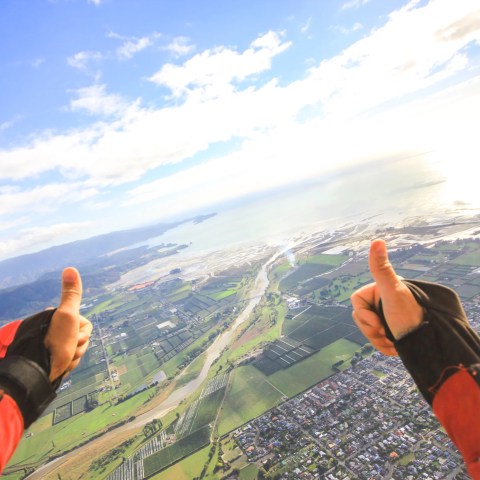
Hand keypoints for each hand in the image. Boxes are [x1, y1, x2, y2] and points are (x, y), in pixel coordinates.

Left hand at [44, 268, 92, 381]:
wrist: (38, 373)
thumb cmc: (54, 343)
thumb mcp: (67, 315)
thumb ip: (71, 293)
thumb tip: (70, 268)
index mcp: (56, 318)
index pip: (85, 323)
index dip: (83, 331)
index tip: (72, 335)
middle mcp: (54, 329)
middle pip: (83, 336)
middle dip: (79, 345)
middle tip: (68, 348)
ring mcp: (54, 344)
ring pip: (79, 348)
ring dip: (75, 355)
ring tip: (63, 359)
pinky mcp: (54, 358)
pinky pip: (72, 359)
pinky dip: (69, 364)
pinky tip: (61, 366)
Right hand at [350, 239, 423, 355]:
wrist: (428, 342)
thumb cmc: (409, 314)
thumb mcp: (392, 290)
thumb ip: (381, 267)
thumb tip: (377, 240)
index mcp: (379, 289)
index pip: (356, 301)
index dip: (363, 314)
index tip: (376, 321)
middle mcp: (382, 301)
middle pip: (360, 317)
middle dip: (371, 329)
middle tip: (385, 332)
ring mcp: (386, 316)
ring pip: (367, 329)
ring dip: (377, 339)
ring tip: (392, 341)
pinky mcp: (390, 330)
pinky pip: (376, 340)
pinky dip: (383, 346)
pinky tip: (395, 347)